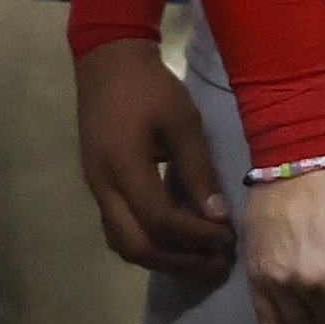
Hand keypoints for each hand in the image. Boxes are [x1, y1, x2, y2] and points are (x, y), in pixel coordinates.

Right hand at [76, 37, 231, 278]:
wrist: (107, 62)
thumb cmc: (148, 87)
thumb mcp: (182, 122)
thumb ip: (199, 170)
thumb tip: (218, 216)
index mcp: (124, 167)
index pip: (160, 221)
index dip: (196, 237)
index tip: (227, 237)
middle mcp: (104, 186)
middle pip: (136, 246)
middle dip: (180, 261)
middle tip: (216, 261)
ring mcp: (97, 188)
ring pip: (124, 245)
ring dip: (163, 259)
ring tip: (200, 259)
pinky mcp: (99, 186)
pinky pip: (119, 231)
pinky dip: (150, 244)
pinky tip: (177, 241)